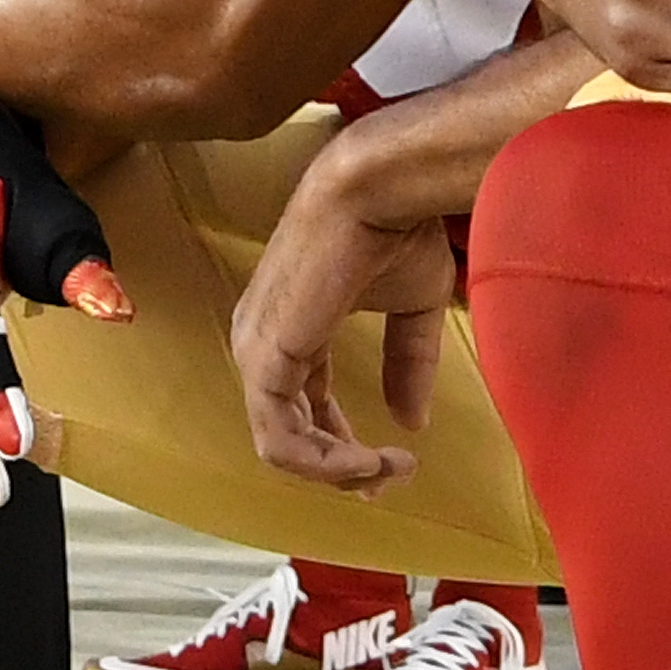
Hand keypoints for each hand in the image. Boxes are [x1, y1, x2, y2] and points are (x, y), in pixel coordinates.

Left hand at [231, 140, 469, 492]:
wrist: (379, 191)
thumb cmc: (395, 230)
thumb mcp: (413, 309)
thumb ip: (408, 366)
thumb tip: (412, 423)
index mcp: (291, 328)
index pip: (304, 406)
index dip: (345, 446)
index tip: (393, 464)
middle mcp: (262, 342)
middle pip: (288, 433)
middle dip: (341, 468)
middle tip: (389, 478)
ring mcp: (257, 351)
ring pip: (282, 446)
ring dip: (339, 471)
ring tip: (387, 470)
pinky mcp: (264, 358)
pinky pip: (282, 438)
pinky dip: (326, 463)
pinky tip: (369, 461)